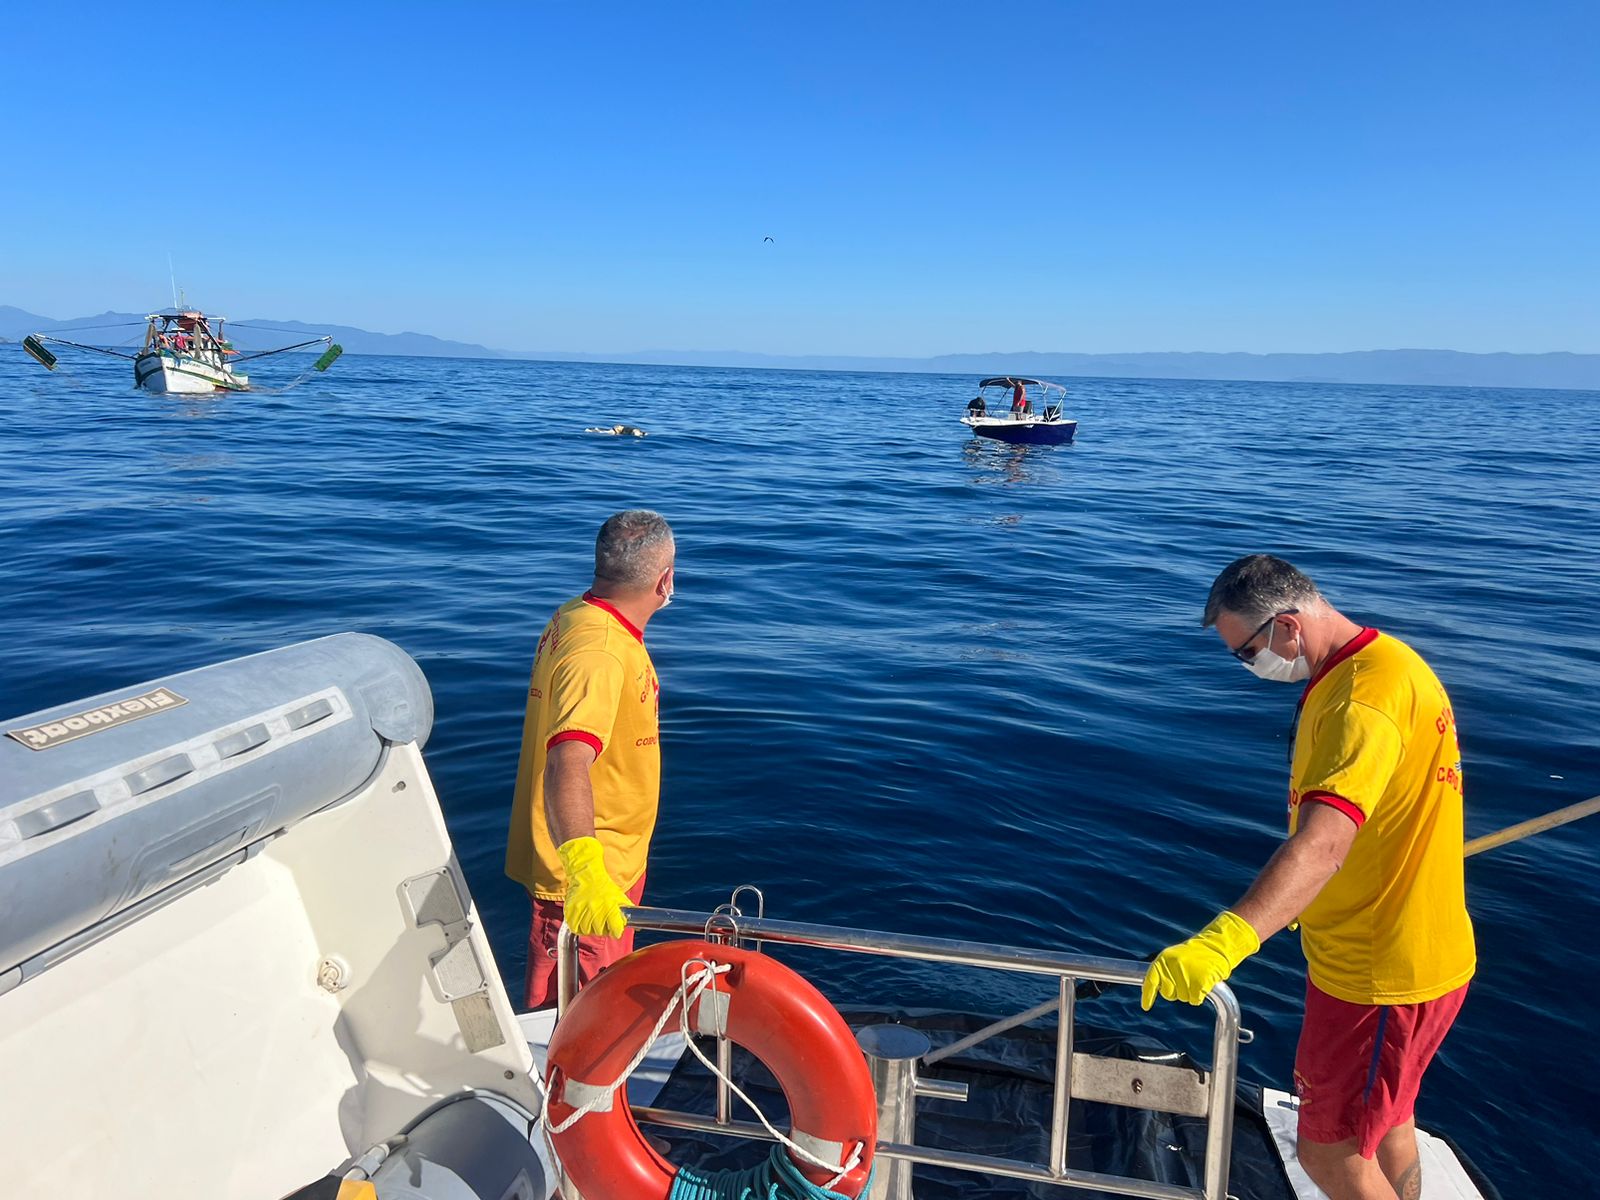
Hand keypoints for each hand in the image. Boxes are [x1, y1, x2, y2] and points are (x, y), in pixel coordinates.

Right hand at [556, 836, 630, 937]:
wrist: (586, 874)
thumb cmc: (604, 885)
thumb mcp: (618, 896)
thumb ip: (626, 910)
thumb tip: (636, 924)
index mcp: (609, 906)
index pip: (615, 929)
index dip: (616, 931)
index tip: (615, 930)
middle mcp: (595, 908)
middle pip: (601, 931)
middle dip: (604, 929)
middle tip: (603, 922)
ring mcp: (582, 910)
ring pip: (587, 931)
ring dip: (591, 929)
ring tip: (593, 920)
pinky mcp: (571, 911)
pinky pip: (576, 928)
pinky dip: (580, 927)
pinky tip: (584, 921)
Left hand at [1141, 910, 1259, 1009]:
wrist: (1216, 946)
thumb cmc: (1196, 954)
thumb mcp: (1175, 957)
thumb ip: (1166, 970)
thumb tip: (1159, 989)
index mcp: (1164, 959)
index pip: (1151, 980)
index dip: (1147, 995)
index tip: (1146, 1007)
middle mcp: (1173, 966)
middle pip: (1168, 994)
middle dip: (1176, 993)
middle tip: (1186, 981)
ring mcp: (1186, 974)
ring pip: (1183, 998)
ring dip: (1190, 993)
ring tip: (1197, 977)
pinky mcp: (1199, 983)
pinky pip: (1195, 1000)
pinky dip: (1199, 996)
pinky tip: (1204, 984)